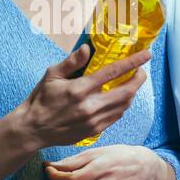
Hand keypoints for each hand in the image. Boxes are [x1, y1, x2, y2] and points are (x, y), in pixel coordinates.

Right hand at [12, 45, 149, 149]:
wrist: (33, 129)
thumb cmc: (41, 99)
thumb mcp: (52, 75)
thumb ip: (72, 62)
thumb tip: (88, 48)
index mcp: (79, 89)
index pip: (113, 72)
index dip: (133, 62)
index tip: (146, 55)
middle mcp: (90, 106)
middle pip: (126, 91)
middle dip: (139, 79)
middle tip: (142, 70)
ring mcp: (94, 121)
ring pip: (124, 106)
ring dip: (132, 93)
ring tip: (132, 83)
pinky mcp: (94, 131)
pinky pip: (116, 117)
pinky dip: (123, 106)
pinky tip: (120, 99)